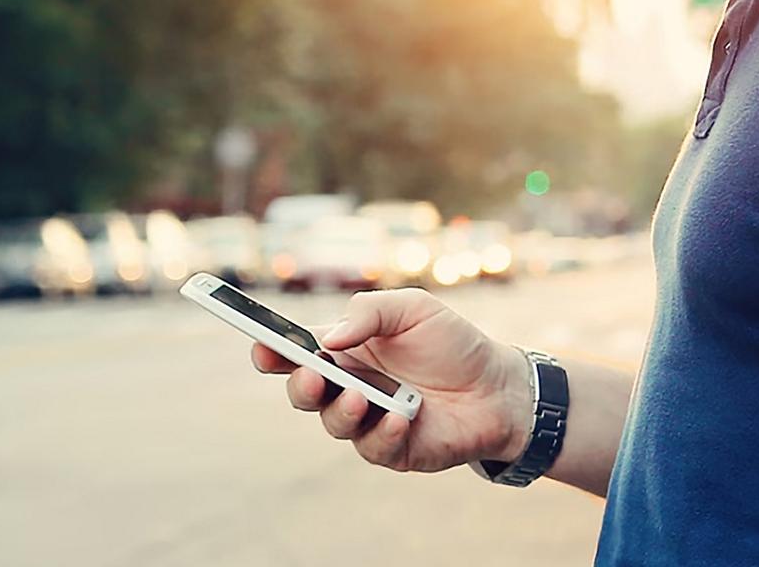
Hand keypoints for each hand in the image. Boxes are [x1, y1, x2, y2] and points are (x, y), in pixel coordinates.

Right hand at [249, 288, 530, 473]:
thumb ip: (370, 312)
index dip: (270, 350)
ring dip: (341, 410)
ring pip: (333, 422)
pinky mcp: (392, 450)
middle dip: (300, 384)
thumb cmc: (451, 343)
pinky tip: (398, 419)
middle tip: (311, 374)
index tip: (260, 345)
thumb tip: (331, 338)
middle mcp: (348, 386)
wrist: (498, 385)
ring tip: (360, 397)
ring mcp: (368, 421)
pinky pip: (373, 448)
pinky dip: (382, 433)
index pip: (295, 351)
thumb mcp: (413, 308)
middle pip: (303, 392)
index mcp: (344, 349)